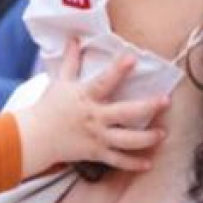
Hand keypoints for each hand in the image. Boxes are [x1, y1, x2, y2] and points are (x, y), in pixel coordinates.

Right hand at [13, 39, 168, 177]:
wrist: (36, 137)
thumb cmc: (49, 106)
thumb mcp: (60, 81)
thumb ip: (72, 61)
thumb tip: (75, 39)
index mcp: (85, 96)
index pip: (104, 81)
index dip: (118, 70)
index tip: (132, 58)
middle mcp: (94, 117)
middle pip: (125, 113)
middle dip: (147, 107)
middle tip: (165, 100)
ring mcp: (97, 137)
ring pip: (126, 140)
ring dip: (147, 139)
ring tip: (162, 134)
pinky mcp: (96, 153)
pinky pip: (117, 161)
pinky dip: (133, 164)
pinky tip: (148, 163)